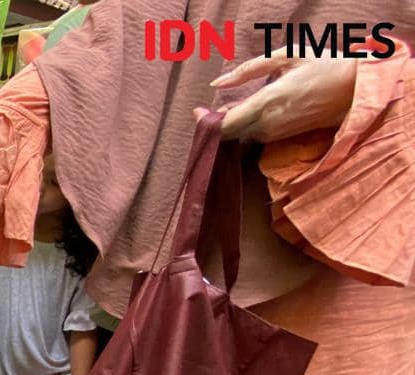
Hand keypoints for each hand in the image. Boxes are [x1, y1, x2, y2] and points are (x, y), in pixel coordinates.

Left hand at [210, 54, 357, 142]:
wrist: (357, 89)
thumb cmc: (324, 65)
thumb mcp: (288, 56)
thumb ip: (250, 70)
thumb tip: (218, 82)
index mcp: (268, 101)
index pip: (226, 122)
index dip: (206, 122)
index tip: (196, 112)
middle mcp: (269, 122)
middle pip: (229, 134)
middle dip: (214, 126)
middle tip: (204, 112)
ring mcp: (277, 133)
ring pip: (241, 136)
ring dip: (229, 127)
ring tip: (223, 111)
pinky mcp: (284, 138)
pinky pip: (255, 136)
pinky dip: (243, 128)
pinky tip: (243, 115)